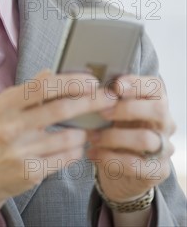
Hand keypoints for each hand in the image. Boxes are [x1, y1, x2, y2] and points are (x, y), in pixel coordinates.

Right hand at [0, 69, 116, 212]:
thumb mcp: (4, 108)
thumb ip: (29, 90)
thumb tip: (50, 71)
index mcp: (6, 103)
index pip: (45, 86)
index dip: (72, 81)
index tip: (92, 81)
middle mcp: (11, 125)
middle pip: (61, 109)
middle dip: (91, 102)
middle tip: (109, 98)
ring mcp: (20, 150)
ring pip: (69, 137)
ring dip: (83, 133)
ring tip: (84, 131)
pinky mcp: (30, 172)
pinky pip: (66, 158)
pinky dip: (76, 151)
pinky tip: (73, 148)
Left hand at [86, 75, 175, 202]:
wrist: (122, 170)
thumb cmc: (116, 130)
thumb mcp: (113, 112)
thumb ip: (108, 99)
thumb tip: (88, 85)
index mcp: (156, 102)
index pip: (155, 86)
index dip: (137, 83)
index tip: (116, 86)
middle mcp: (166, 123)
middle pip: (157, 110)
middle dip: (126, 109)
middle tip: (102, 112)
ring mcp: (165, 148)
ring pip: (146, 138)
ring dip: (113, 137)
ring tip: (92, 137)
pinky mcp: (158, 171)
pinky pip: (135, 164)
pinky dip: (110, 158)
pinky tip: (94, 153)